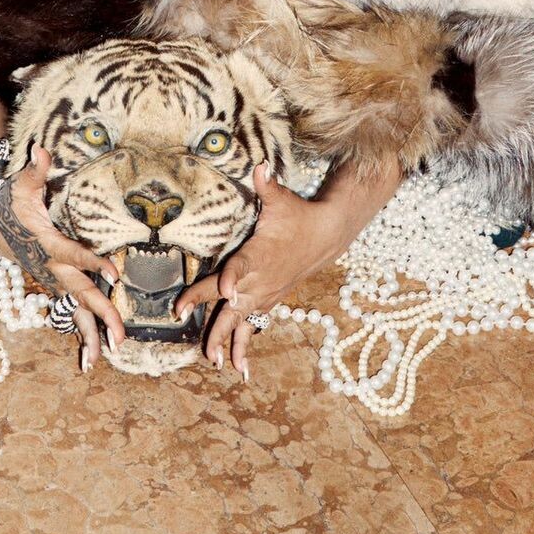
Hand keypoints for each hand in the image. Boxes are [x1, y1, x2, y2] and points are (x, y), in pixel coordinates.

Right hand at [0, 145, 125, 367]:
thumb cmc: (11, 202)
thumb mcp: (20, 185)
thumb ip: (34, 170)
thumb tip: (41, 150)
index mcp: (47, 244)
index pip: (72, 254)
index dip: (92, 262)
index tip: (115, 272)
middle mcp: (50, 268)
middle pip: (79, 293)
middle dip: (100, 313)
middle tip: (120, 336)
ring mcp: (51, 281)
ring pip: (73, 311)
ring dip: (90, 335)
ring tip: (107, 357)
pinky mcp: (54, 287)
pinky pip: (70, 314)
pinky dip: (81, 335)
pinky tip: (93, 357)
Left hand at [175, 164, 341, 379]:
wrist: (326, 236)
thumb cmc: (298, 216)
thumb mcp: (281, 200)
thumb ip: (266, 185)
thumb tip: (260, 165)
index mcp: (258, 255)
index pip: (241, 267)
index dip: (232, 278)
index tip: (224, 290)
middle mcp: (260, 279)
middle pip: (234, 305)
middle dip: (219, 326)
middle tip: (206, 348)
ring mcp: (265, 293)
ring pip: (243, 321)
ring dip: (230, 342)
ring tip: (217, 363)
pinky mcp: (269, 299)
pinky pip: (254, 325)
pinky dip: (245, 345)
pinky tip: (239, 367)